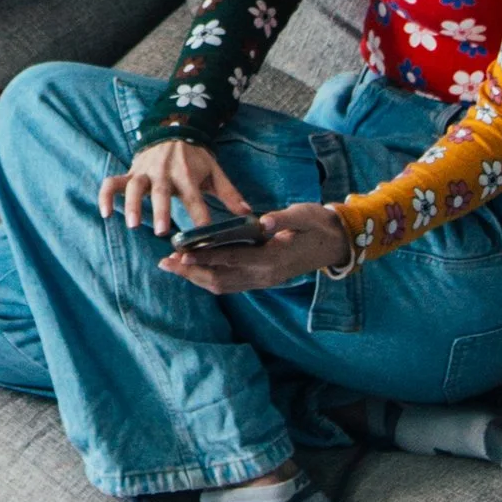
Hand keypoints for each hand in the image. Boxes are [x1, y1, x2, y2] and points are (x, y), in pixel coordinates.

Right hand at [97, 139, 256, 239]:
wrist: (172, 130)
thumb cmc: (195, 158)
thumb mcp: (214, 171)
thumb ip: (229, 193)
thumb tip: (248, 213)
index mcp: (186, 174)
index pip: (194, 197)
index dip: (199, 214)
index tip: (204, 232)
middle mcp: (163, 173)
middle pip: (161, 193)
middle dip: (160, 211)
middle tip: (162, 231)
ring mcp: (144, 172)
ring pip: (133, 187)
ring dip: (131, 205)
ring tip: (132, 225)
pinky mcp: (129, 172)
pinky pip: (112, 183)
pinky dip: (106, 196)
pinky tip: (105, 213)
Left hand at [162, 201, 352, 295]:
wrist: (336, 243)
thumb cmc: (318, 225)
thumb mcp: (304, 215)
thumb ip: (283, 218)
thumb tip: (263, 221)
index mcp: (272, 259)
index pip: (231, 260)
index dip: (205, 258)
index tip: (182, 254)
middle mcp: (264, 276)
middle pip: (220, 279)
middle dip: (191, 272)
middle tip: (165, 262)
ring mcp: (263, 281)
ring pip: (222, 286)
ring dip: (197, 277)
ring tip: (174, 265)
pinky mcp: (261, 280)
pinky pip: (230, 284)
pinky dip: (209, 277)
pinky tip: (195, 268)